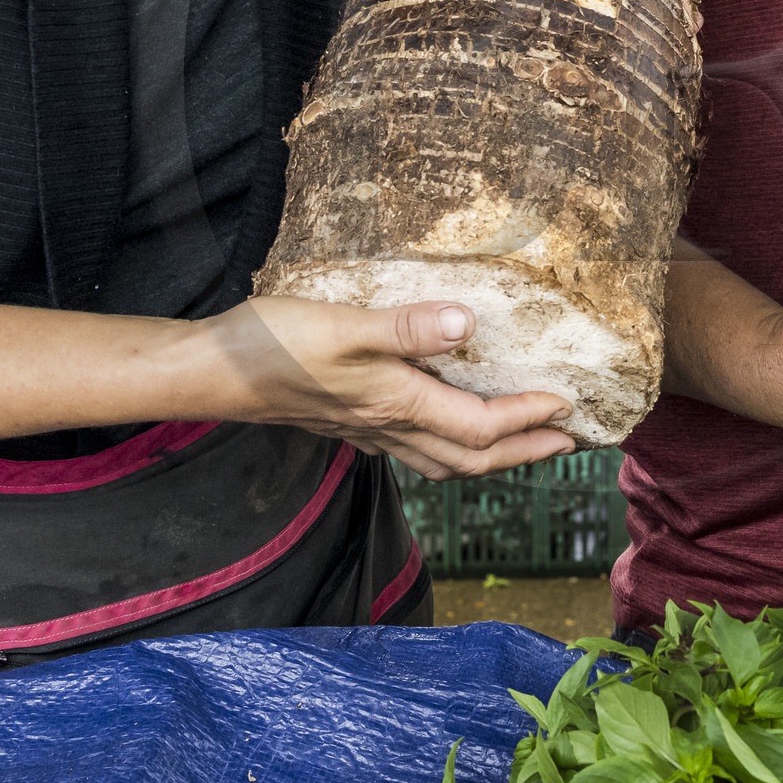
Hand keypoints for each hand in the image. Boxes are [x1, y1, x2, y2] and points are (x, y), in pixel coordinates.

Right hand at [200, 295, 574, 478]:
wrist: (214, 371)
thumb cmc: (275, 343)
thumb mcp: (346, 323)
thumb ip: (407, 326)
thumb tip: (467, 324)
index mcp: (397, 403)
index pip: (480, 426)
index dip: (527, 419)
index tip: (567, 406)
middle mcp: (388, 426)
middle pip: (470, 458)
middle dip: (523, 452)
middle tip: (568, 441)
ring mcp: (368, 430)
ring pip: (443, 459)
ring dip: (490, 454)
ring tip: (523, 441)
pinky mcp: (350, 422)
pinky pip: (415, 447)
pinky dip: (448, 444)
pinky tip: (447, 424)